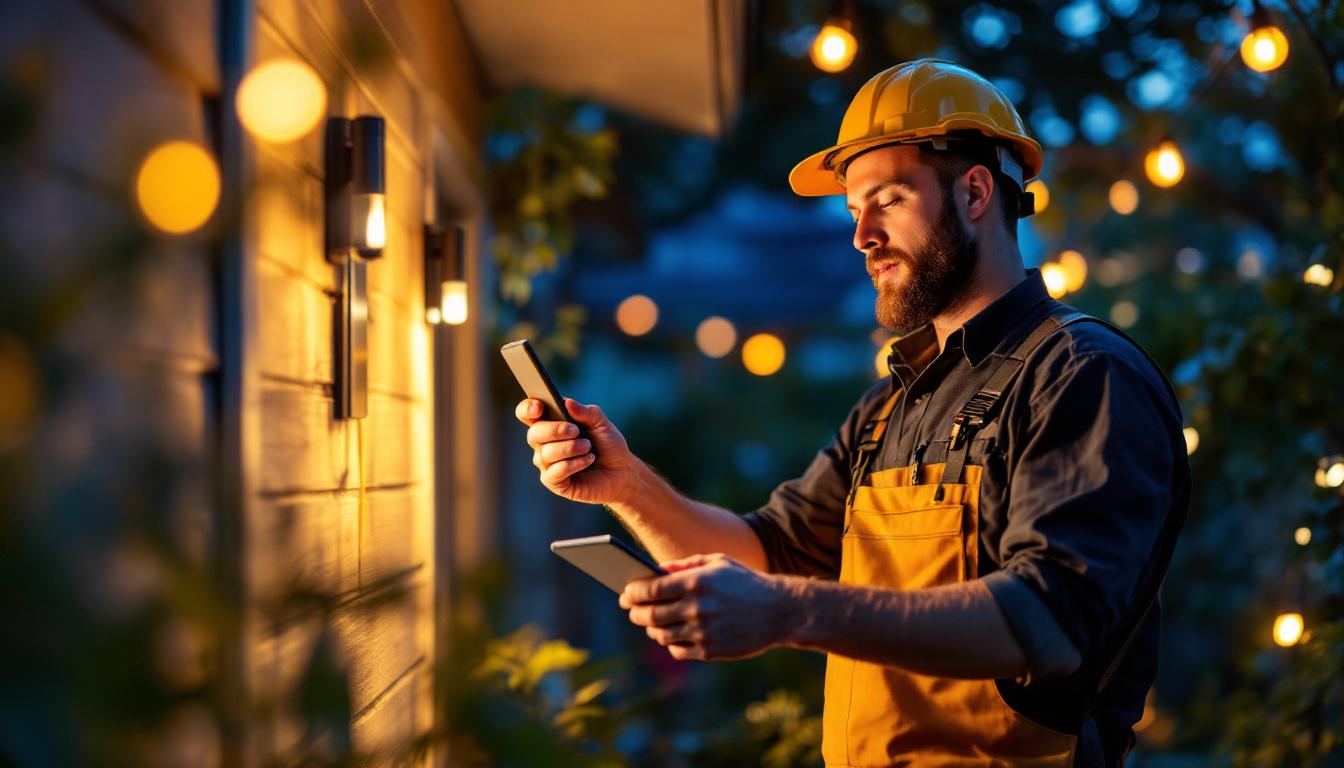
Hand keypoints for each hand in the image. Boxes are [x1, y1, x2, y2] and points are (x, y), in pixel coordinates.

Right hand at [515, 397, 641, 505]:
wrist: (622, 471)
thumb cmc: (608, 445)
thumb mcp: (602, 424)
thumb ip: (586, 412)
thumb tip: (567, 403)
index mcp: (550, 423)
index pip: (527, 414)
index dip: (527, 409)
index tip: (539, 407)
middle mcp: (544, 444)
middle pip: (533, 433)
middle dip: (555, 430)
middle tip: (576, 431)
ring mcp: (547, 464)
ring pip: (545, 454)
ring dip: (570, 448)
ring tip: (588, 448)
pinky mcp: (554, 482)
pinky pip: (554, 472)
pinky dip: (574, 464)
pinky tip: (588, 460)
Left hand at [619, 554, 790, 660]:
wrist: (779, 610)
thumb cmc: (745, 582)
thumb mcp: (718, 562)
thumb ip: (685, 565)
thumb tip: (655, 571)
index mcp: (695, 582)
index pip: (649, 589)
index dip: (631, 592)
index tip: (625, 593)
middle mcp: (696, 608)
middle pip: (649, 614)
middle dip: (635, 612)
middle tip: (632, 610)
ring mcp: (702, 632)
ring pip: (660, 634)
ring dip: (651, 629)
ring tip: (651, 622)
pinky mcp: (710, 651)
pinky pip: (678, 650)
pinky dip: (670, 643)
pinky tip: (672, 635)